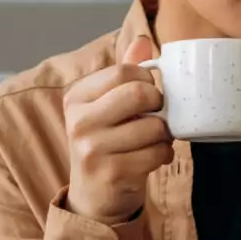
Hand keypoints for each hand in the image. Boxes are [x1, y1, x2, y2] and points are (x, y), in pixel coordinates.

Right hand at [62, 37, 171, 223]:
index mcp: (76, 98)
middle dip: (159, 104)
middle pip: (138, 93)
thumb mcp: (107, 106)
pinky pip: (156, 153)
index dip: (146, 80)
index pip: (123, 71)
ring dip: (164, 134)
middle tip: (156, 116)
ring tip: (154, 141)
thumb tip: (143, 41)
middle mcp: (78, 121)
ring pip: (153, 126)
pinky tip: (154, 158)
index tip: (147, 95)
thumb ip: (124, 74)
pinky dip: (164, 155)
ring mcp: (92, 148)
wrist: (93, 198)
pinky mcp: (111, 172)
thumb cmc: (106, 144)